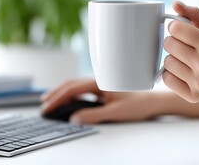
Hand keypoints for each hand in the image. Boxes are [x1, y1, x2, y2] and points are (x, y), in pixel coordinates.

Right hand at [41, 79, 161, 123]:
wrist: (155, 101)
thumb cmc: (139, 104)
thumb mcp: (116, 112)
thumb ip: (94, 115)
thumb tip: (75, 119)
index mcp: (100, 82)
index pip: (72, 89)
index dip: (57, 98)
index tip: (47, 107)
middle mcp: (99, 80)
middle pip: (71, 85)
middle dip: (56, 94)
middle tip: (44, 105)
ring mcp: (101, 84)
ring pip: (77, 86)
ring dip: (63, 94)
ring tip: (51, 102)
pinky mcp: (104, 89)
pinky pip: (83, 90)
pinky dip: (72, 96)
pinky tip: (68, 102)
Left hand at [162, 1, 198, 103]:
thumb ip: (193, 16)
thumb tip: (175, 3)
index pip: (175, 28)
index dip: (176, 27)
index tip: (181, 31)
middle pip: (168, 44)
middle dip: (174, 42)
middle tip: (184, 47)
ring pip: (166, 62)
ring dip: (173, 59)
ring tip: (186, 61)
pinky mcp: (192, 96)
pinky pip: (166, 78)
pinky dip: (171, 74)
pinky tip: (183, 73)